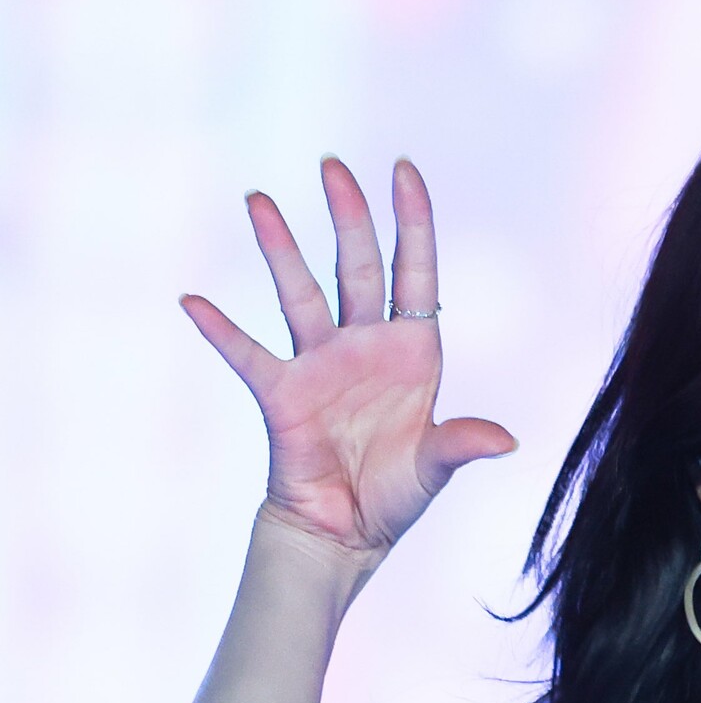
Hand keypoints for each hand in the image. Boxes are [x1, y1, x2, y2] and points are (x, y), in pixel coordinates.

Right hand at [178, 156, 516, 561]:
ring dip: (280, 248)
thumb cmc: (395, 496)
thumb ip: (463, 445)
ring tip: (259, 200)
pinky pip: (248, 354)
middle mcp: (364, 346)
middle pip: (357, 268)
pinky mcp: (282, 394)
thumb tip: (505, 440)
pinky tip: (194, 301)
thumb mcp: (435, 468)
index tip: (404, 169)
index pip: (415, 273)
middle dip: (348, 217)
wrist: (346, 535)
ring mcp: (320, 364)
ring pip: (300, 293)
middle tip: (332, 166)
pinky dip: (221, 330)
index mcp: (412, 352)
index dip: (412, 222)